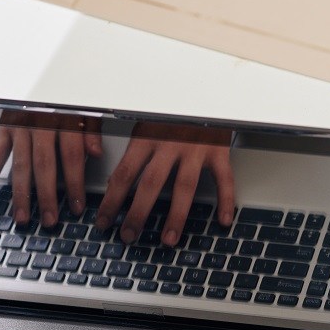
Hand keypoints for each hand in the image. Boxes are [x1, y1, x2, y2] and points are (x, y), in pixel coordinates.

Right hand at [0, 111, 103, 227]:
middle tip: (49, 220)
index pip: (72, 157)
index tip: (76, 207)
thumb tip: (97, 153)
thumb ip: (91, 132)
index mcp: (65, 121)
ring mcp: (20, 127)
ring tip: (22, 217)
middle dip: (47, 196)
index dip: (75, 183)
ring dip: (21, 193)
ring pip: (20, 164)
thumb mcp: (86, 111)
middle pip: (44, 165)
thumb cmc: (65, 100)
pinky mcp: (3, 128)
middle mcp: (40, 125)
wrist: (36, 77)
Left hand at [96, 122, 234, 246]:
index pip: (124, 174)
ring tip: (167, 240)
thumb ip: (132, 149)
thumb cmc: (172, 109)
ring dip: (175, 217)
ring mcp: (196, 149)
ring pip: (184, 188)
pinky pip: (224, 180)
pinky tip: (222, 221)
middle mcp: (170, 144)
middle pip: (150, 185)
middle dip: (137, 214)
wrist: (206, 89)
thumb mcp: (146, 121)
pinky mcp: (219, 152)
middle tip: (129, 236)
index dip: (112, 200)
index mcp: (147, 137)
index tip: (104, 221)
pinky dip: (225, 201)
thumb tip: (111, 178)